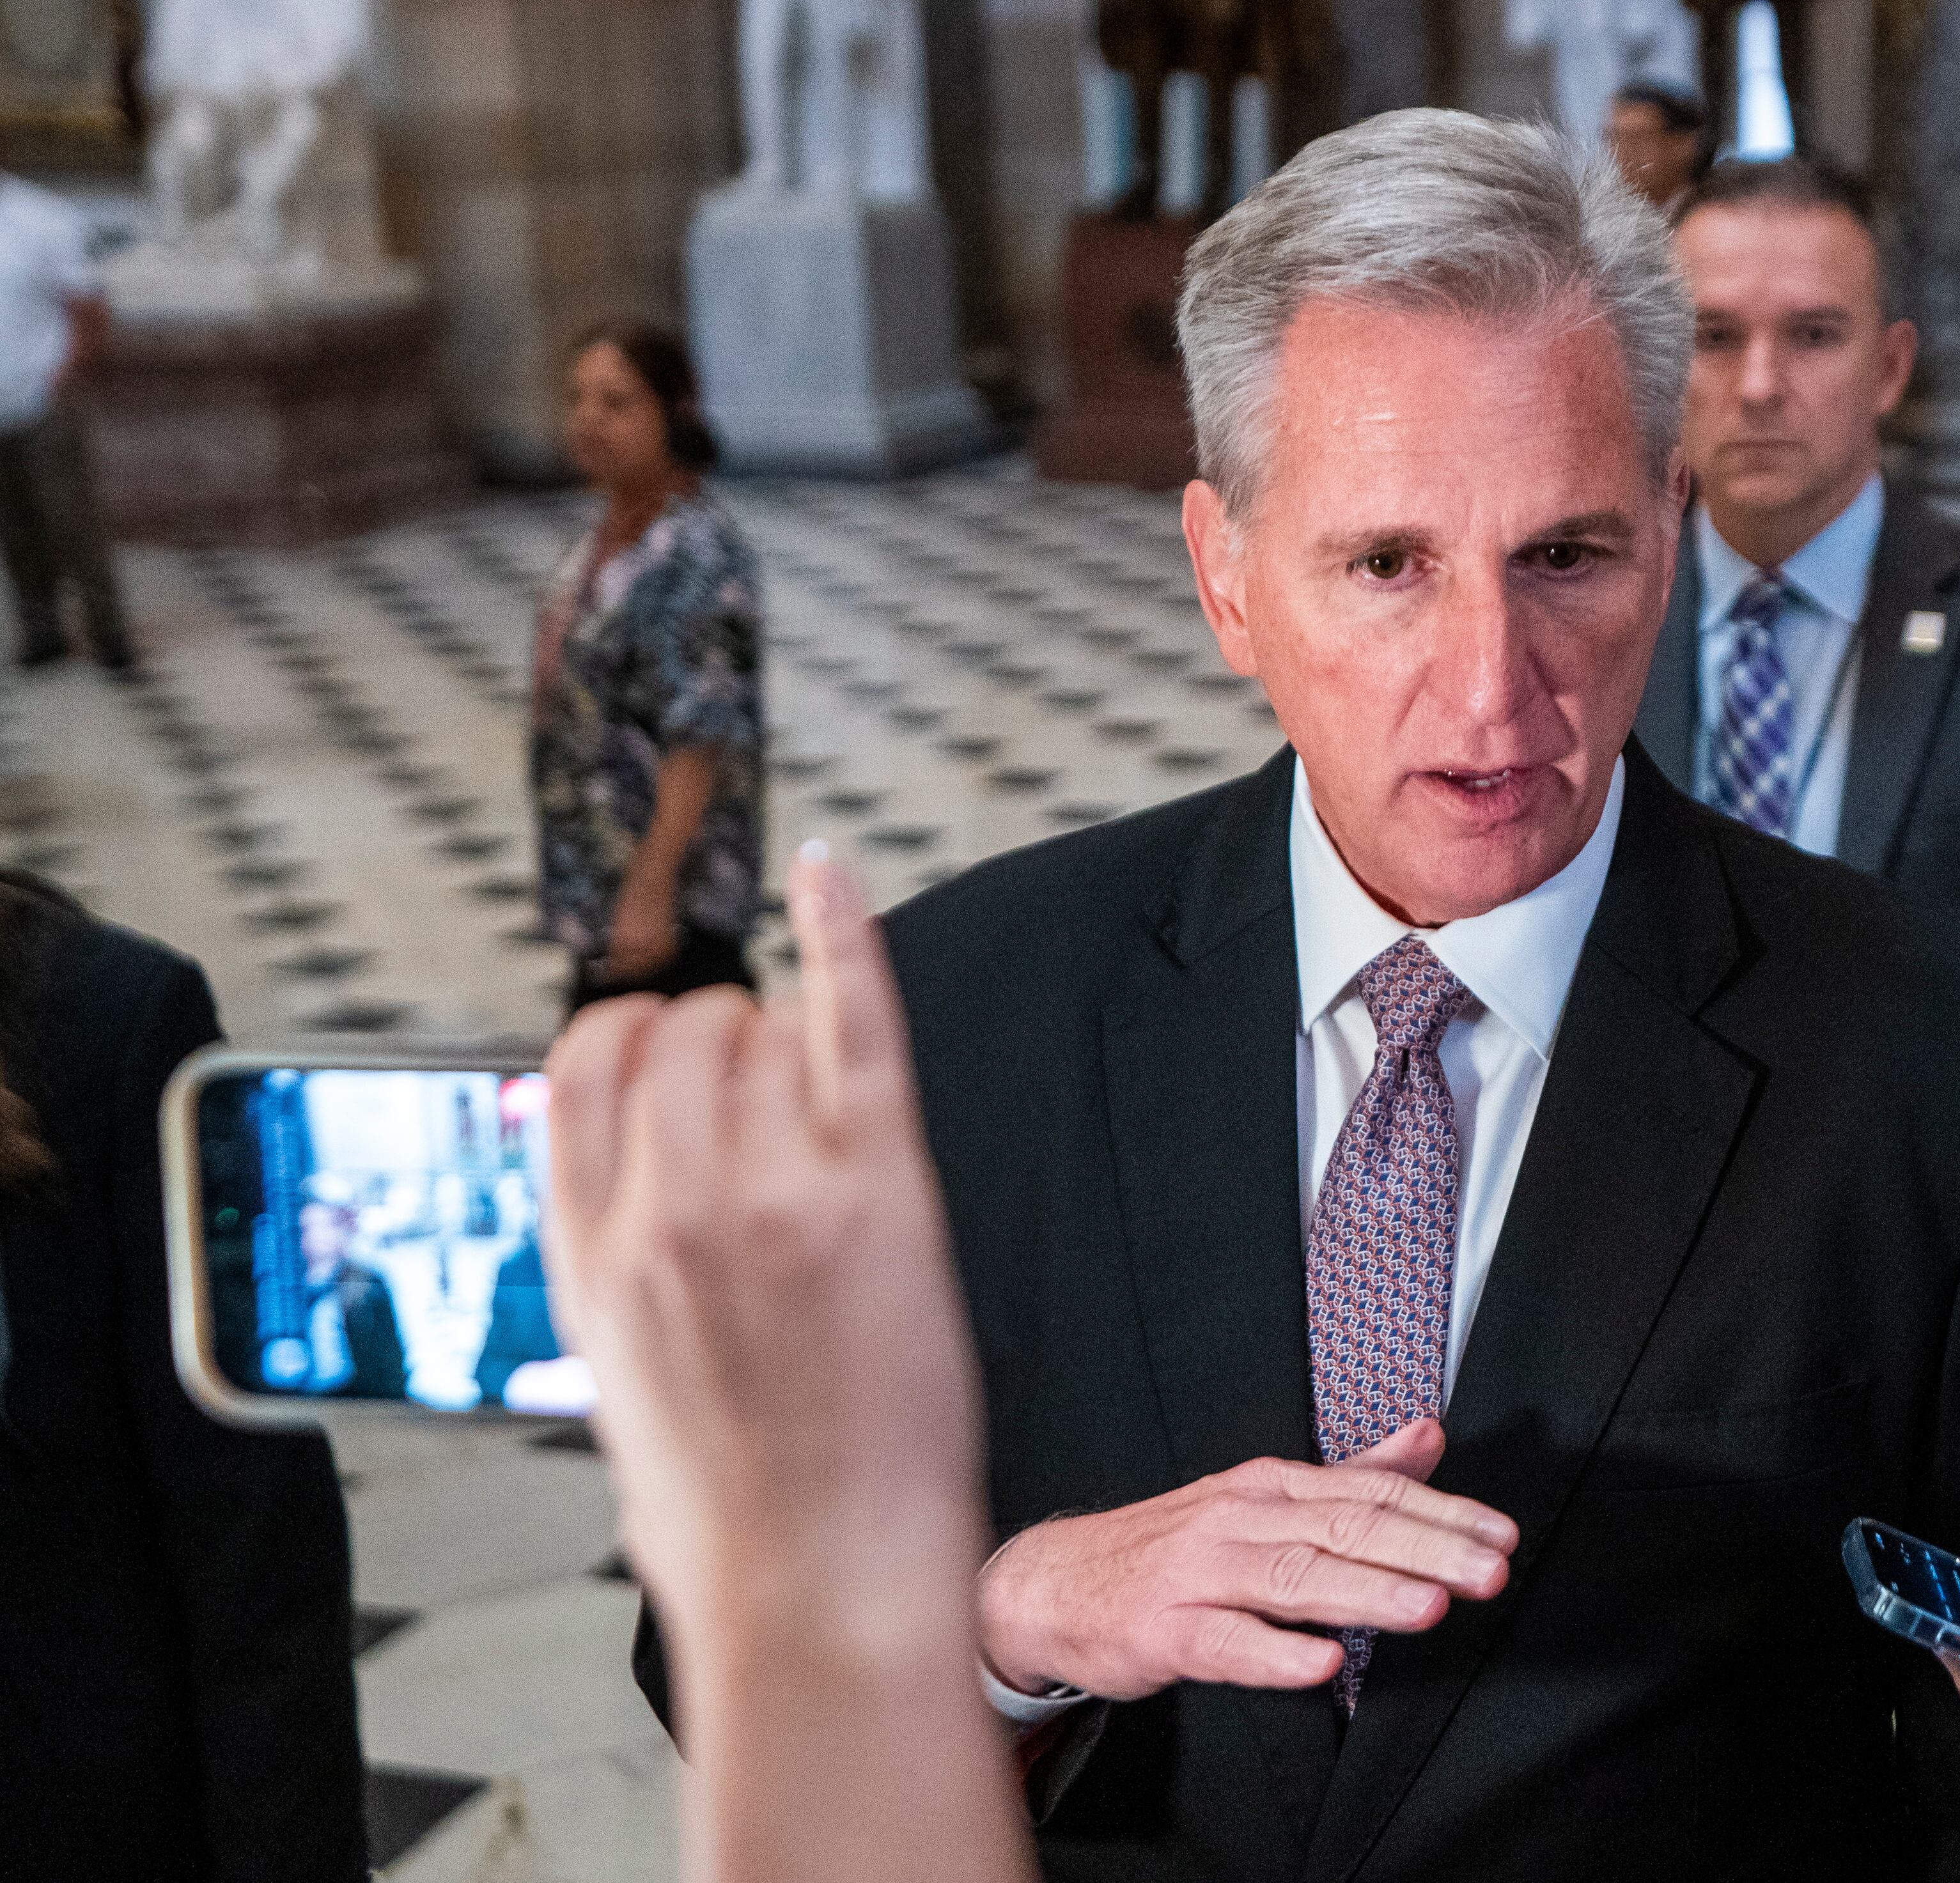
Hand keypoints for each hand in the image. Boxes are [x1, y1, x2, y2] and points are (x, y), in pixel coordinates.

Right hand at [543, 845, 985, 1634]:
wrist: (817, 1587)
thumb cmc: (732, 1513)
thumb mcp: (618, 1380)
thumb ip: (612, 1267)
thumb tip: (616, 1194)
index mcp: (586, 1252)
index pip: (577, 1068)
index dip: (631, 1040)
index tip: (671, 1047)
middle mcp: (663, 1203)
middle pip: (683, 1032)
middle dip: (729, 1043)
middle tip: (777, 1106)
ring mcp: (770, 1188)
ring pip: (762, 1027)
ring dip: (789, 1040)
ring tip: (821, 1117)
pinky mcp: (876, 1191)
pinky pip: (853, 1020)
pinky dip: (841, 933)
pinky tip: (831, 877)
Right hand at [974, 1417, 1517, 1701]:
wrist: (1055, 1583)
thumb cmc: (1175, 1546)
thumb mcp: (1264, 1498)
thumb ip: (1351, 1474)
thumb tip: (1429, 1437)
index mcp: (1272, 1486)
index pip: (1372, 1492)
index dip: (1441, 1512)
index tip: (1501, 1535)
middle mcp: (1241, 1518)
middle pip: (1347, 1529)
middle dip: (1427, 1549)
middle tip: (1490, 1571)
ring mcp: (1202, 1574)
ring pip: (1296, 1578)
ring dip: (1367, 1592)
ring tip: (1429, 1606)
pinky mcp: (1166, 1631)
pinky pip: (1227, 1643)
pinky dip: (1276, 1653)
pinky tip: (1323, 1665)